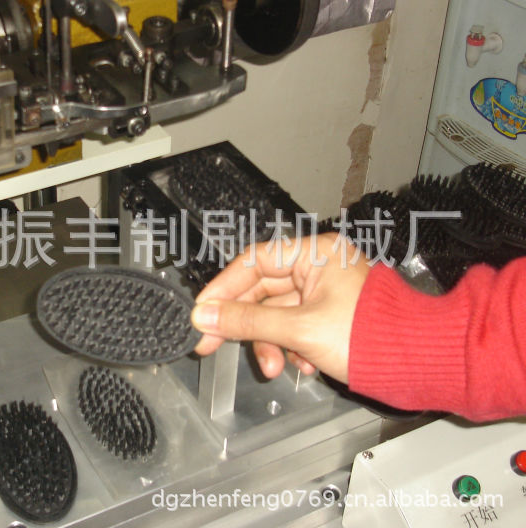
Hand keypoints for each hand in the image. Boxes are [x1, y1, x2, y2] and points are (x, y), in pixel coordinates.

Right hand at [190, 233, 370, 383]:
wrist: (420, 363)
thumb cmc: (374, 336)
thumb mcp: (299, 329)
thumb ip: (248, 321)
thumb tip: (206, 315)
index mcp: (315, 254)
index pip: (253, 262)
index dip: (223, 288)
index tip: (202, 312)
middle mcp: (318, 268)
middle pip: (261, 290)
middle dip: (245, 325)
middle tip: (211, 344)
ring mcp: (324, 293)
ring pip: (276, 314)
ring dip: (269, 343)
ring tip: (274, 367)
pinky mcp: (330, 317)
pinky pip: (294, 327)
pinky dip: (290, 347)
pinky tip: (302, 365)